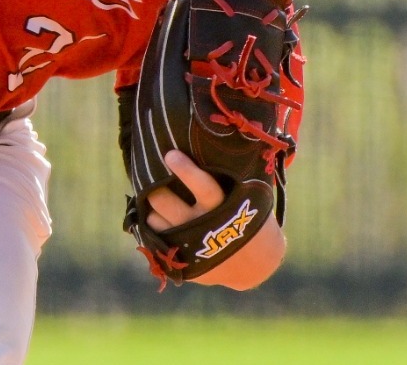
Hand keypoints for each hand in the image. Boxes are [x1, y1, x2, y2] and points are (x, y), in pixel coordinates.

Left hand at [144, 149, 285, 289]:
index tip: (170, 154)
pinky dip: (154, 224)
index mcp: (222, 208)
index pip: (202, 186)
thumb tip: (215, 140)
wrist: (253, 265)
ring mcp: (188, 244)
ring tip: (158, 197)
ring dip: (152, 206)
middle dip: (154, 186)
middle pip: (165, 202)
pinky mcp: (180, 259)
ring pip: (155, 219)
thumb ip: (234, 176)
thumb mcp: (248, 198)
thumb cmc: (247, 220)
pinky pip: (155, 237)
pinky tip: (160, 217)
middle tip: (152, 175)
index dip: (185, 170)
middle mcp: (202, 225)